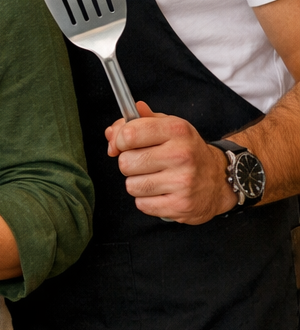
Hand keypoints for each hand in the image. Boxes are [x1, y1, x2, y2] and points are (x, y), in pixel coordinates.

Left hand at [106, 101, 235, 223]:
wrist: (219, 179)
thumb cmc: (185, 151)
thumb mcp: (167, 128)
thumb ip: (136, 123)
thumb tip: (111, 133)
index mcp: (176, 130)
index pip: (128, 134)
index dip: (119, 141)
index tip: (124, 145)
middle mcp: (182, 154)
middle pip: (125, 163)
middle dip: (129, 164)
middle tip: (146, 164)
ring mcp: (183, 182)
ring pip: (131, 185)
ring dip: (138, 183)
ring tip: (157, 178)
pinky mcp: (182, 205)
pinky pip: (142, 204)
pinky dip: (147, 200)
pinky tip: (162, 192)